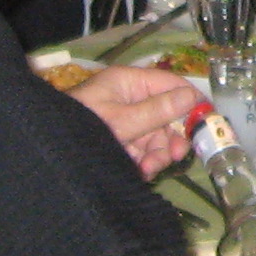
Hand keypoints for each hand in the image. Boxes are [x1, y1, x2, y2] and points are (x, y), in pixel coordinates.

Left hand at [62, 62, 202, 179]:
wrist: (48, 157)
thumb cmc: (81, 126)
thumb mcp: (121, 120)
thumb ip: (157, 111)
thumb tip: (192, 98)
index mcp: (129, 83)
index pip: (170, 84)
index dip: (191, 101)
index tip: (208, 121)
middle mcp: (128, 100)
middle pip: (166, 115)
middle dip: (172, 137)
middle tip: (178, 155)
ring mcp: (124, 122)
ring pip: (156, 137)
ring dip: (158, 154)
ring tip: (150, 168)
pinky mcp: (119, 143)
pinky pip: (142, 151)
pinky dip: (145, 162)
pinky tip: (140, 172)